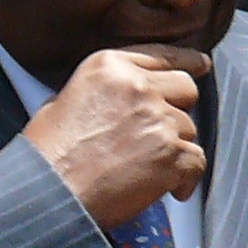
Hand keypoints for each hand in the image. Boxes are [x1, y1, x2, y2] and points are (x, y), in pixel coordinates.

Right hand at [22, 46, 209, 231]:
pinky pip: (196, 161)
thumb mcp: (60, 102)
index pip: (163, 56)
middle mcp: (138, 87)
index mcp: (109, 67)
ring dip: (174, 147)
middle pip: (186, 88)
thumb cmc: (47, 154)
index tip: (200, 65)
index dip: (187, 62)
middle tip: (162, 129)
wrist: (48, 191)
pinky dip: (184, 178)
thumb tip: (118, 101)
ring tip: (145, 167)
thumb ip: (100, 91)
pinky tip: (167, 188)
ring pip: (190, 128)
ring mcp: (158, 120)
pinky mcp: (172, 153)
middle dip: (178, 107)